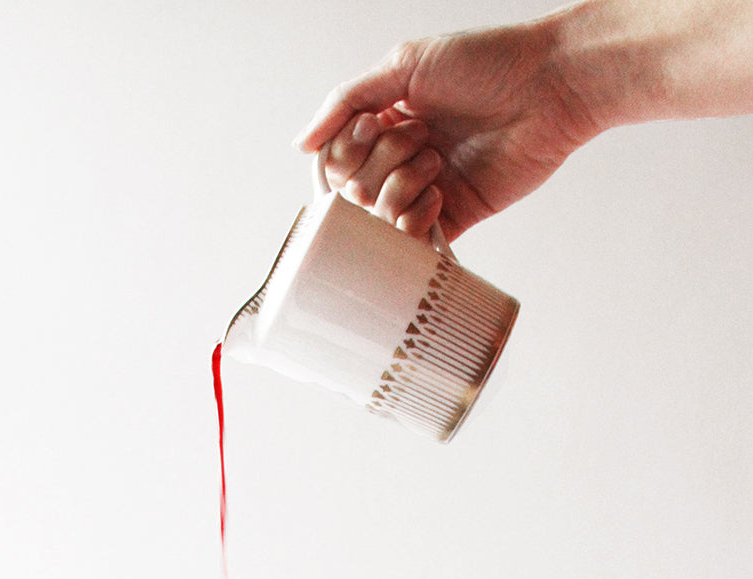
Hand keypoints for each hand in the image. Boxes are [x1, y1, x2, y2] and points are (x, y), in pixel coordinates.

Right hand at [295, 19, 598, 240]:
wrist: (549, 86)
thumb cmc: (486, 62)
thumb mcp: (404, 64)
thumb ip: (347, 100)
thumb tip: (301, 143)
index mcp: (386, 123)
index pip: (336, 160)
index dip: (345, 151)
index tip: (372, 126)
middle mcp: (401, 160)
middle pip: (354, 192)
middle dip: (380, 164)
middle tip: (421, 136)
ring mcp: (426, 191)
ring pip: (379, 219)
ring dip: (401, 188)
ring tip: (437, 162)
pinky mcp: (454, 218)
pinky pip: (414, 245)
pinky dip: (414, 226)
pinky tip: (436, 196)